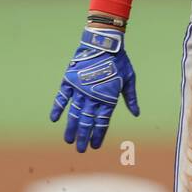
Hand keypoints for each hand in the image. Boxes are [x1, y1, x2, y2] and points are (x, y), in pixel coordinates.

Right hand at [48, 26, 139, 151]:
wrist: (104, 42)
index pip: (102, 122)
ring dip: (71, 127)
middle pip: (87, 122)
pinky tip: (54, 119)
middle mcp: (93, 97)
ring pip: (74, 113)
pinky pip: (62, 97)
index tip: (95, 146)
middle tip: (80, 149)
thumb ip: (130, 98)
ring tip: (68, 140)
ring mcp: (80, 90)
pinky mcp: (70, 81)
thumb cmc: (119, 61)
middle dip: (83, 137)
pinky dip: (57, 108)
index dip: (98, 135)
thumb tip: (136, 114)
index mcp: (108, 98)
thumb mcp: (129, 79)